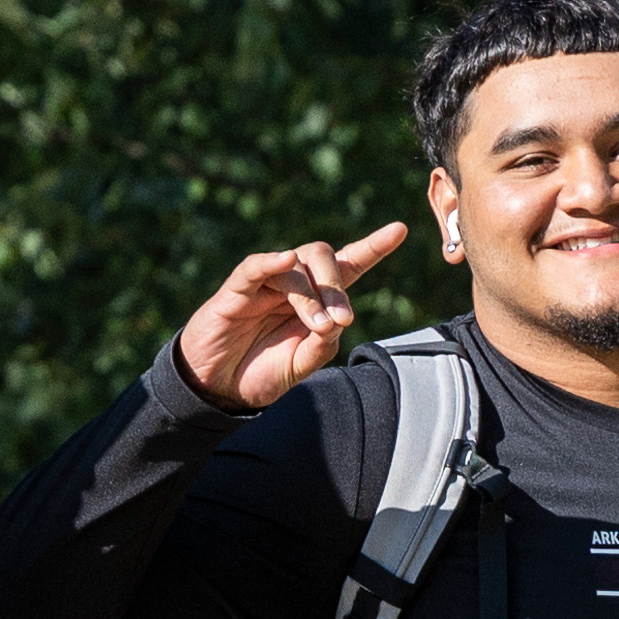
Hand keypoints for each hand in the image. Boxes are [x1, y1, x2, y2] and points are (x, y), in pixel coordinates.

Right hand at [173, 222, 411, 411]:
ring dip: (312, 295)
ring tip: (317, 326)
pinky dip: (272, 261)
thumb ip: (324, 346)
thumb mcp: (302, 366)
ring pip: (296, 266)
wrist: (219, 389)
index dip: (373, 247)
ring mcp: (265, 283)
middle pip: (324, 256)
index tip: (400, 229)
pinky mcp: (237, 290)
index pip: (349, 265)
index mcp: (317, 300)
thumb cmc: (261, 372)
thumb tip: (337, 320)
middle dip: (337, 285)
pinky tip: (286, 259)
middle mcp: (294, 284)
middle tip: (341, 321)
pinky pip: (256, 267)